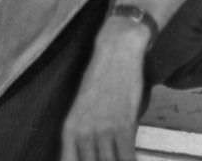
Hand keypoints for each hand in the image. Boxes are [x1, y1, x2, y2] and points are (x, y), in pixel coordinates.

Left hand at [60, 18, 148, 160]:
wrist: (116, 52)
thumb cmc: (101, 78)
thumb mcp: (84, 108)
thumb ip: (85, 136)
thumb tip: (93, 154)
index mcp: (69, 129)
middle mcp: (83, 132)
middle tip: (107, 157)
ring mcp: (103, 130)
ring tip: (119, 158)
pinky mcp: (123, 126)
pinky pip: (127, 159)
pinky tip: (132, 160)